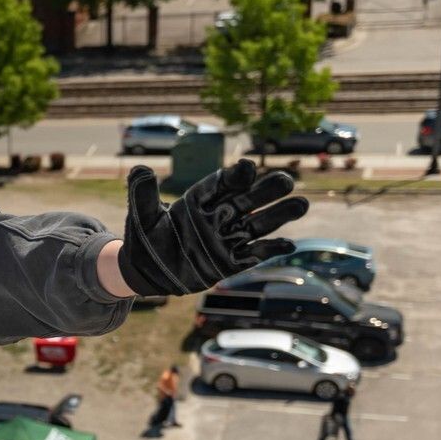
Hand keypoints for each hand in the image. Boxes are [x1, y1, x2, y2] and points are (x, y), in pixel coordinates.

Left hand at [117, 159, 307, 298]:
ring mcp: (226, 239)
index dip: (234, 176)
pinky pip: (253, 255)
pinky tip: (288, 245)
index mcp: (198, 202)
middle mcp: (217, 217)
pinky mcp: (229, 262)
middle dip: (265, 191)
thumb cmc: (145, 240)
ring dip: (278, 216)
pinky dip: (270, 250)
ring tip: (301, 204)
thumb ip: (143, 195)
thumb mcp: (142, 217)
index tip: (247, 167)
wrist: (147, 272)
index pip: (220, 185)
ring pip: (257, 224)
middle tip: (286, 180)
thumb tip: (139, 168)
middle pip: (246, 200)